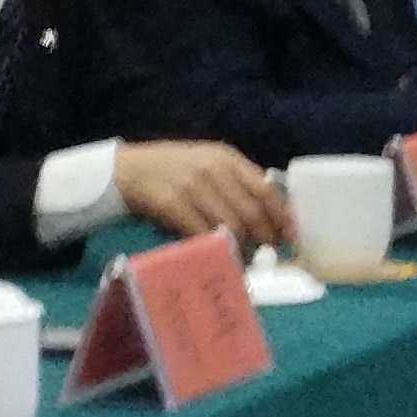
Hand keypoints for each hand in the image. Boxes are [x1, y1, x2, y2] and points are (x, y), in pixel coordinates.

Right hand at [112, 140, 292, 247]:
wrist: (125, 170)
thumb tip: (270, 215)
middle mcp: (213, 169)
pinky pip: (202, 232)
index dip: (282, 215)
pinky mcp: (172, 203)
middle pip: (251, 211)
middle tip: (266, 254)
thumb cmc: (171, 171)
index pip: (265, 189)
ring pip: (230, 224)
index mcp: (227, 158)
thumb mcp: (207, 165)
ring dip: (240, 247)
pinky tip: (218, 255)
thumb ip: (236, 183)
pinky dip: (214, 247)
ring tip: (244, 258)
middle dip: (264, 238)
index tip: (290, 235)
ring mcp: (192, 186)